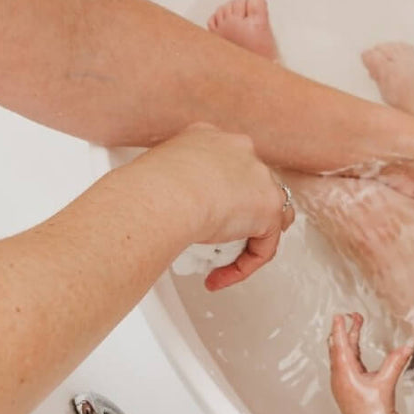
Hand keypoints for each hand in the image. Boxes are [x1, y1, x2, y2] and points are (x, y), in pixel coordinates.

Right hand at [135, 123, 293, 290]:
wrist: (162, 195)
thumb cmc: (144, 189)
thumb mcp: (150, 175)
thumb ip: (163, 184)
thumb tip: (152, 206)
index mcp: (206, 136)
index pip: (223, 165)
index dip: (215, 195)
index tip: (195, 215)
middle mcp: (238, 150)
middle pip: (250, 186)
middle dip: (236, 216)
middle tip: (209, 241)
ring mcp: (258, 176)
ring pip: (267, 214)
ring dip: (248, 239)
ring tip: (221, 259)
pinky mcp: (269, 207)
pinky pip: (264, 245)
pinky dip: (244, 266)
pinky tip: (218, 277)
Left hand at [328, 313, 413, 413]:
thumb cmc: (374, 411)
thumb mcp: (386, 383)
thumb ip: (395, 362)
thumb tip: (406, 347)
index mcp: (345, 373)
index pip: (340, 345)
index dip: (340, 329)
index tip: (338, 315)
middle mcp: (339, 377)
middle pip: (339, 347)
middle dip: (345, 330)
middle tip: (351, 315)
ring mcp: (341, 382)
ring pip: (342, 355)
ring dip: (348, 339)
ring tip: (356, 325)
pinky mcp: (346, 386)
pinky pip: (345, 363)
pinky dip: (350, 351)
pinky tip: (356, 348)